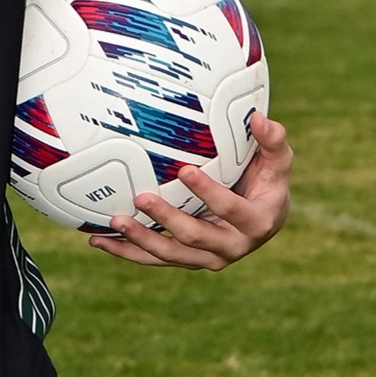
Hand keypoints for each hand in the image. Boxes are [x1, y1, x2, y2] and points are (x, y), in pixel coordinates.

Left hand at [87, 112, 292, 270]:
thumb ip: (273, 140)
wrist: (263, 217)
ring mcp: (207, 258)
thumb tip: (258, 117)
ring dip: (140, 240)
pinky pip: (154, 258)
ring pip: (170, 254)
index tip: (184, 170)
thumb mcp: (278, 161)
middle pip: (195, 238)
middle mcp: (231, 247)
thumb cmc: (268, 181)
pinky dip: (126, 251)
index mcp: (256, 223)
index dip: (208, 193)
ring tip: (113, 221)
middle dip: (167, 218)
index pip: (231, 209)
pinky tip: (98, 239)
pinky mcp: (186, 259)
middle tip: (141, 197)